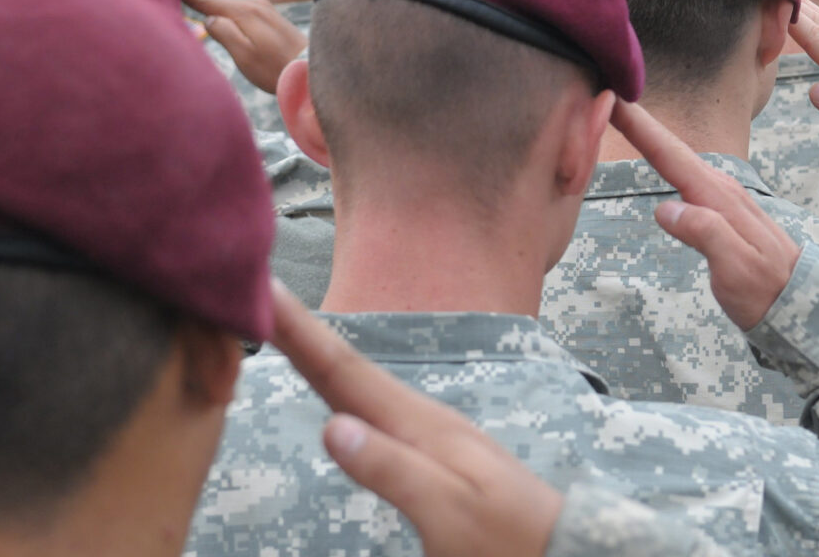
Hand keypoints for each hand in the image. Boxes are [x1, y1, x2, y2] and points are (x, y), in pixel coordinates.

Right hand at [182, 0, 306, 93]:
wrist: (312, 72)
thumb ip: (222, 33)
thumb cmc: (275, 69)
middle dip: (202, 5)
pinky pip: (244, 14)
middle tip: (179, 2)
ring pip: (232, 9)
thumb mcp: (243, 55)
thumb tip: (209, 19)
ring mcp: (266, 10)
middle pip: (219, 4)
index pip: (207, 0)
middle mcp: (255, 4)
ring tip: (199, 13)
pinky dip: (233, 18)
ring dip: (218, 13)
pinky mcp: (272, 19)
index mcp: (244, 12)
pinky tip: (228, 24)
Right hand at [268, 281, 563, 556]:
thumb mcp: (448, 511)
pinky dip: (348, 390)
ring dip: (323, 357)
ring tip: (286, 331)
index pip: (347, 372)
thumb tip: (331, 425)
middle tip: (258, 295)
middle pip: (350, 369)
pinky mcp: (437, 454)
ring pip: (364, 387)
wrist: (560, 552)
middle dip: (304, 332)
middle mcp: (425, 420)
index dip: (301, 333)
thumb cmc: (507, 539)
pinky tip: (341, 395)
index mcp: (423, 428)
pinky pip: (379, 410)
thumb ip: (394, 470)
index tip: (264, 289)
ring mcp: (433, 435)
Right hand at [609, 101, 801, 329]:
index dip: (640, 127)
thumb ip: (706, 233)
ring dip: (649, 137)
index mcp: (719, 198)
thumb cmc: (767, 291)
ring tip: (620, 115)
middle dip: (638, 121)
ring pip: (678, 159)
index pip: (671, 155)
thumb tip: (665, 207)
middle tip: (603, 96)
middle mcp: (721, 189)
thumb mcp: (736, 269)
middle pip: (670, 148)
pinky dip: (665, 160)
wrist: (800, 303)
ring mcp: (723, 198)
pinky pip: (685, 176)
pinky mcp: (721, 210)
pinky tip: (656, 156)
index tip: (614, 97)